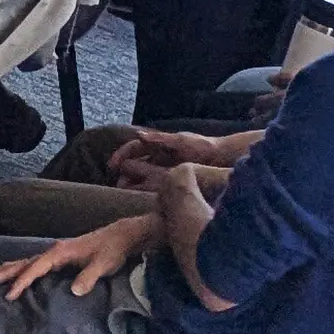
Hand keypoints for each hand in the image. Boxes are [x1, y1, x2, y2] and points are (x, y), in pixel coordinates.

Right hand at [0, 215, 155, 300]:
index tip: (10, 294)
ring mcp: (58, 252)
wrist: (121, 236)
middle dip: (8, 272)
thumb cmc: (112, 250)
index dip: (23, 281)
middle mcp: (55, 250)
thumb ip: (88, 277)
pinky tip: (19, 269)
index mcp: (61, 252)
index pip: (36, 268)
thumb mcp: (103, 265)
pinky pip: (37, 261)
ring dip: (12, 267)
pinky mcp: (62, 255)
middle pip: (26, 262)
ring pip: (29, 260)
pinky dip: (24, 266)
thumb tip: (74, 291)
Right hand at [107, 129, 244, 182]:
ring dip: (133, 182)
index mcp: (159, 144)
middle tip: (117, 184)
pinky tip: (142, 198)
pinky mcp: (172, 179)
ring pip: (143, 175)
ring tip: (125, 192)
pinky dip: (146, 190)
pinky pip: (155, 185)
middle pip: (136, 163)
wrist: (221, 157)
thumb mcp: (181, 141)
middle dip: (125, 172)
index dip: (122, 154)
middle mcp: (159, 155)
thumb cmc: (202, 146)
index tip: (113, 165)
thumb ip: (161, 139)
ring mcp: (165, 167)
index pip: (134, 147)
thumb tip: (139, 135)